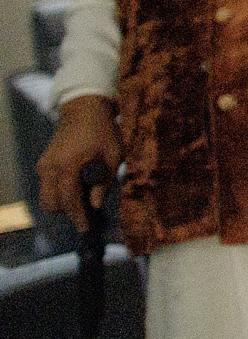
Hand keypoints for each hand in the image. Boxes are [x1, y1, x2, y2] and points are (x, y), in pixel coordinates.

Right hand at [39, 96, 121, 231]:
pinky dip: (60, 192)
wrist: (83, 111)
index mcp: (68, 165)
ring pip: (46, 197)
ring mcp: (43, 165)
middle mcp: (50, 167)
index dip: (77, 216)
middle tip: (88, 210)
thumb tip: (95, 205)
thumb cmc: (103, 132)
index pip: (68, 200)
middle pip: (51, 204)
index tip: (85, 228)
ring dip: (63, 202)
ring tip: (85, 193)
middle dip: (68, 211)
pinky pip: (47, 187)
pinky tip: (78, 183)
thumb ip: (104, 182)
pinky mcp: (42, 164)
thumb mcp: (113, 155)